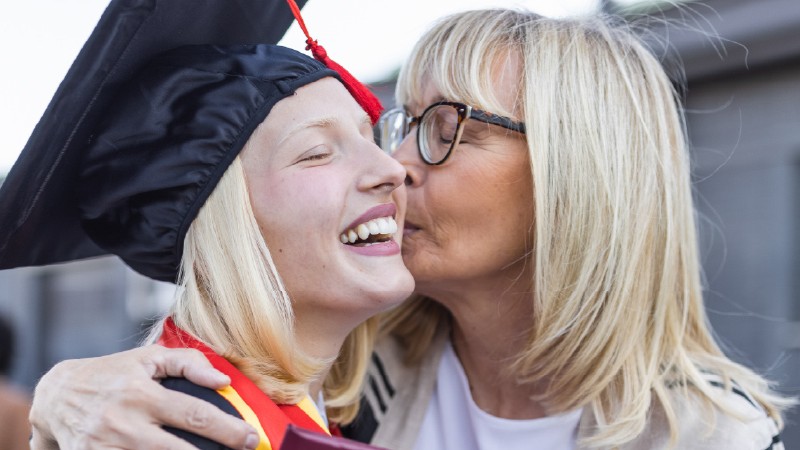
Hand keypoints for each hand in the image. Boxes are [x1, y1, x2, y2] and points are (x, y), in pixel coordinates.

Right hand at [29, 345, 259, 449]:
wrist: (57, 397)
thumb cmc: (112, 374)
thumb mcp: (147, 359)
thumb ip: (187, 362)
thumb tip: (222, 380)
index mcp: (142, 394)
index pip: (194, 414)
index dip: (227, 429)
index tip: (250, 438)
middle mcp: (125, 423)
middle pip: (178, 449)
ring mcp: (108, 447)